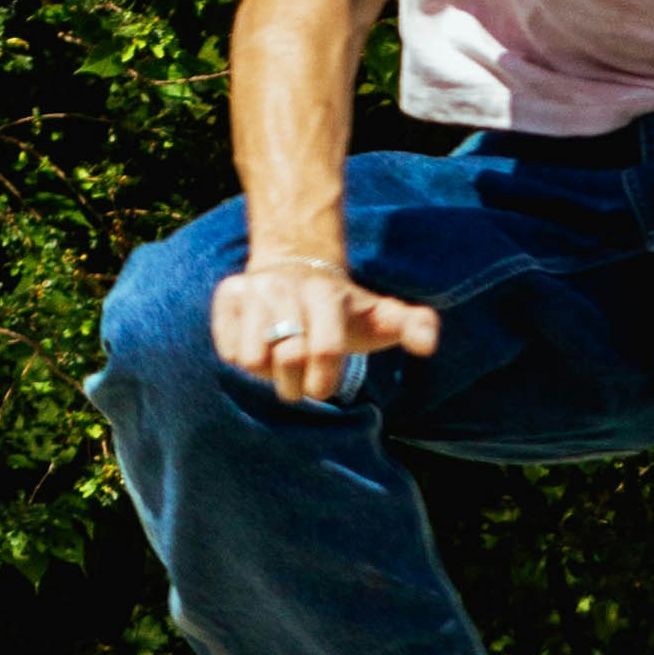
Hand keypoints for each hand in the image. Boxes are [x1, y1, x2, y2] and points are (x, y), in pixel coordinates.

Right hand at [210, 248, 440, 406]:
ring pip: (252, 358)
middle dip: (296, 383)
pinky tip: (261, 345)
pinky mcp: (227, 297)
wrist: (296, 267)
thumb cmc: (343, 308)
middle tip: (301, 377)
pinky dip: (245, 359)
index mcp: (326, 293)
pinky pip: (229, 351)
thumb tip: (426, 345)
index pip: (324, 349)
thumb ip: (414, 326)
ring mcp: (253, 288)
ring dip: (268, 373)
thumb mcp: (381, 315)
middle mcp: (286, 285)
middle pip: (286, 358)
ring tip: (280, 358)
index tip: (324, 387)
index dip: (324, 380)